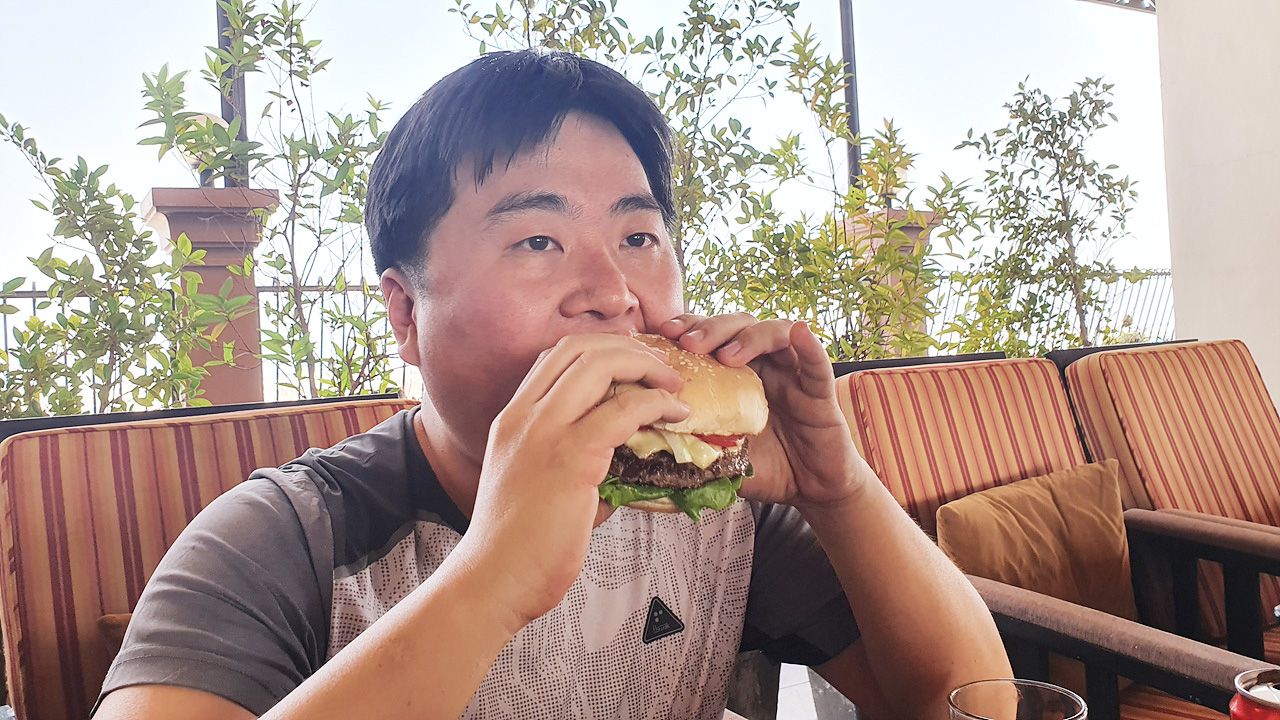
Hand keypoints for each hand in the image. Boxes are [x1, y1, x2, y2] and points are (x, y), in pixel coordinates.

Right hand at [461, 333, 689, 625]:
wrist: (492, 580)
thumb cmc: (516, 545)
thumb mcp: (534, 483)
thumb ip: (573, 463)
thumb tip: (623, 465)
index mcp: (513, 418)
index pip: (556, 355)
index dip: (601, 348)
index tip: (633, 361)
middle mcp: (524, 416)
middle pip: (580, 348)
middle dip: (629, 348)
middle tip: (661, 369)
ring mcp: (544, 432)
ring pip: (600, 366)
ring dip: (647, 368)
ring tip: (673, 387)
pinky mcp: (571, 458)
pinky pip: (623, 410)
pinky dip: (656, 403)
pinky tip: (674, 414)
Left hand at [659, 314, 873, 510]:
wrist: (810, 490)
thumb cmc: (767, 467)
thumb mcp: (721, 454)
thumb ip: (693, 443)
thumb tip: (649, 439)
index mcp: (736, 374)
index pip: (711, 337)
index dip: (688, 329)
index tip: (662, 333)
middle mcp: (764, 365)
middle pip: (738, 326)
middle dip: (711, 329)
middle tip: (688, 342)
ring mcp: (792, 374)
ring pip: (774, 333)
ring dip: (748, 337)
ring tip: (727, 354)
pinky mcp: (820, 392)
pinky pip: (816, 363)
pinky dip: (808, 346)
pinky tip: (799, 333)